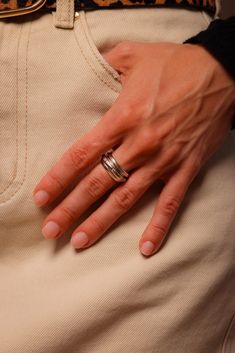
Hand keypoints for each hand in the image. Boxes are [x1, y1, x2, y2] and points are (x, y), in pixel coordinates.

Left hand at [32, 41, 234, 255]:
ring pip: (127, 198)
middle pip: (98, 183)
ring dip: (102, 222)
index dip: (59, 178)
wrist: (223, 73)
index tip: (42, 198)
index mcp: (123, 117)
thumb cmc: (177, 64)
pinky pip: (170, 203)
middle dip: (71, 208)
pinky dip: (158, 227)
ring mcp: (164, 160)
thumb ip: (104, 63)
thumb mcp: (133, 54)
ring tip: (80, 241)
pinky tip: (145, 248)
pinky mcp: (186, 168)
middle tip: (51, 230)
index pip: (82, 154)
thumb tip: (84, 68)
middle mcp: (140, 144)